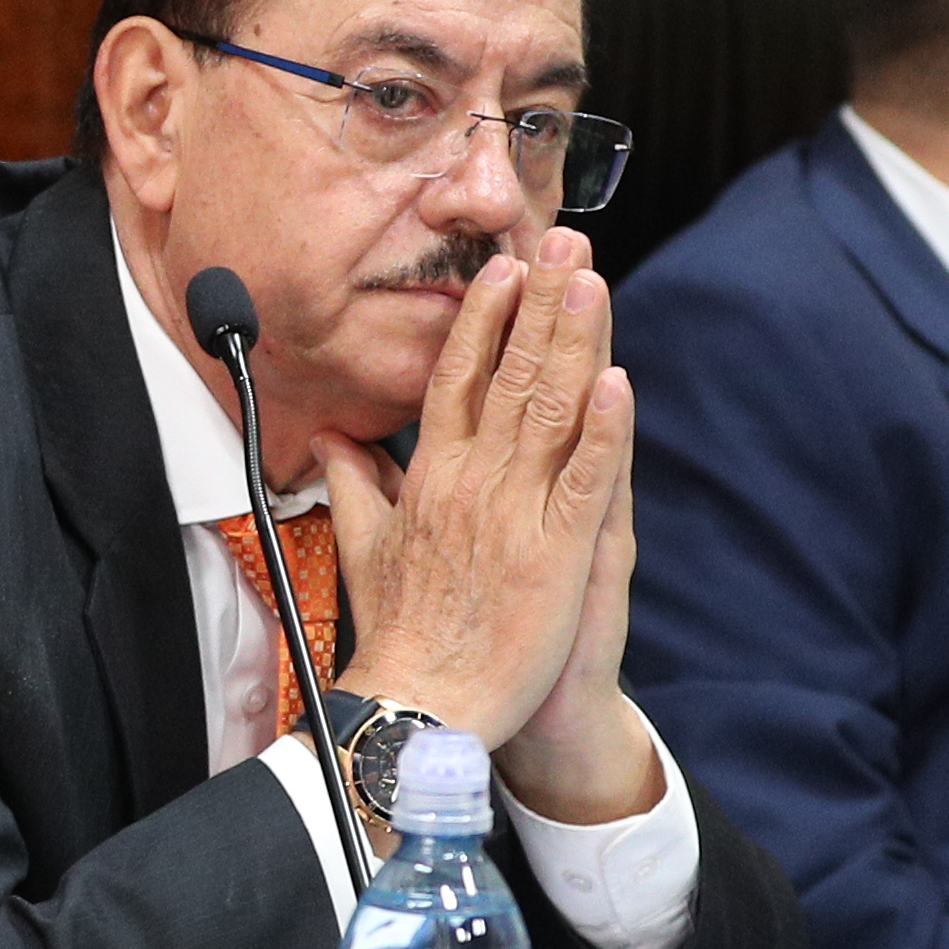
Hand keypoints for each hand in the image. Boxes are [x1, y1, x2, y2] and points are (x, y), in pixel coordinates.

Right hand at [317, 231, 658, 823]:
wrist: (420, 708)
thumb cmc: (399, 635)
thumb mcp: (364, 547)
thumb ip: (355, 485)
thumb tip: (328, 441)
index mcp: (431, 478)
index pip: (457, 378)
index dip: (483, 318)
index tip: (504, 268)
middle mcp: (471, 483)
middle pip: (508, 375)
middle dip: (538, 304)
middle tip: (562, 241)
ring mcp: (514, 515)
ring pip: (548, 411)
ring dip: (572, 341)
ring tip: (590, 280)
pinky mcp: (556, 554)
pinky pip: (584, 482)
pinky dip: (603, 432)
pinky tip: (619, 383)